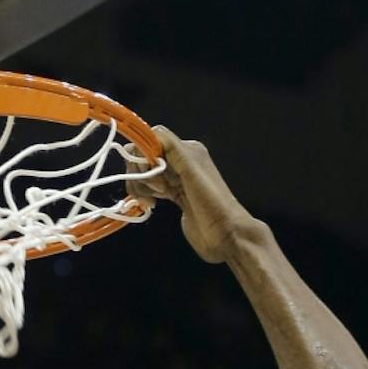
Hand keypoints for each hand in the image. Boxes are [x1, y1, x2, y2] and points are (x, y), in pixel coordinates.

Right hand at [139, 126, 258, 263]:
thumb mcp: (191, 168)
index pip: (154, 138)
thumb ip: (171, 147)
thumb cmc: (212, 203)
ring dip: (142, 185)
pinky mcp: (176, 197)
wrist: (226, 236)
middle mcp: (182, 162)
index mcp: (188, 150)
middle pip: (147, 156)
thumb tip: (149, 132)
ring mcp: (178, 180)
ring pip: (147, 173)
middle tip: (155, 189)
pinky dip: (146, 194)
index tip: (146, 171)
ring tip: (151, 200)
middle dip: (141, 172)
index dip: (143, 153)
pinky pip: (153, 188)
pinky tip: (151, 204)